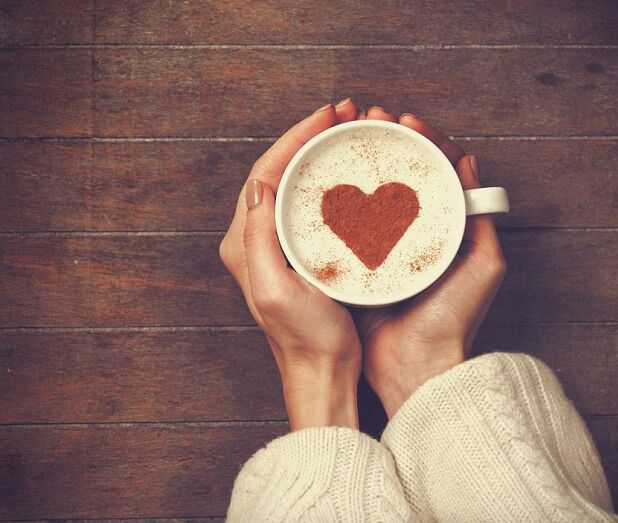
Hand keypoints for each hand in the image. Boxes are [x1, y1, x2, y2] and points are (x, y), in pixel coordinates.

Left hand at [219, 99, 363, 430]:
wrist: (323, 375)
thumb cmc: (307, 341)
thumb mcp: (277, 291)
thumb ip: (259, 239)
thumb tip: (259, 183)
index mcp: (244, 244)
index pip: (265, 172)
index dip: (295, 138)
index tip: (327, 116)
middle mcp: (254, 240)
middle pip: (277, 171)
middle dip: (308, 138)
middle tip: (343, 114)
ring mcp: (276, 247)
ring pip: (293, 184)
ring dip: (317, 154)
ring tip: (348, 132)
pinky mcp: (297, 255)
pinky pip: (307, 204)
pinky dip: (326, 181)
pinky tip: (348, 173)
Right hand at [354, 107, 506, 416]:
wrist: (415, 365)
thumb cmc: (452, 319)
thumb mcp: (484, 266)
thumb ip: (482, 219)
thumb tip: (469, 163)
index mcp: (444, 230)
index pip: (435, 173)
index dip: (423, 142)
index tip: (407, 123)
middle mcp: (412, 233)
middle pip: (401, 176)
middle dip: (388, 142)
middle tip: (372, 119)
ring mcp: (382, 246)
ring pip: (373, 193)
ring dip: (365, 162)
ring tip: (351, 135)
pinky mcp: (357, 262)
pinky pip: (350, 223)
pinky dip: (343, 198)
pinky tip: (332, 178)